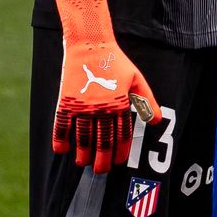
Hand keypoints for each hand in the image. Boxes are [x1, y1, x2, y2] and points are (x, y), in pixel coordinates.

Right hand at [53, 43, 154, 173]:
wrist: (90, 45)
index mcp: (120, 104)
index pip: (121, 134)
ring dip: (82, 153)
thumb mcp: (137, 79)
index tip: (118, 162)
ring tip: (82, 163)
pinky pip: (62, 125)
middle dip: (102, 159)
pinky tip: (61, 150)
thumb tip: (156, 121)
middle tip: (100, 171)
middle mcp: (102, 108)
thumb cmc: (116, 62)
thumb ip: (147, 101)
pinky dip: (60, 139)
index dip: (120, 150)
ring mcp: (83, 106)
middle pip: (102, 141)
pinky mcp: (66, 101)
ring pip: (83, 137)